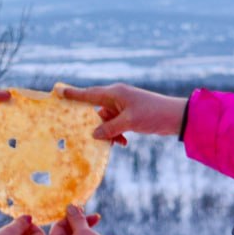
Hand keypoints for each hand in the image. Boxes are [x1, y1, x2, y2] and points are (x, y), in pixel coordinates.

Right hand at [61, 83, 187, 143]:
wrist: (176, 117)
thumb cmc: (153, 114)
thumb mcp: (129, 122)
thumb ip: (110, 128)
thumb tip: (94, 135)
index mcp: (115, 93)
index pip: (89, 94)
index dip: (72, 94)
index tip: (57, 91)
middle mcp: (117, 98)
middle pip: (96, 110)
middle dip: (93, 124)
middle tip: (85, 134)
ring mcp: (124, 107)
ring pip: (106, 121)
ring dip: (108, 133)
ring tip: (115, 143)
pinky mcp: (130, 115)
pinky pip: (116, 125)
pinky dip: (117, 134)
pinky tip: (123, 143)